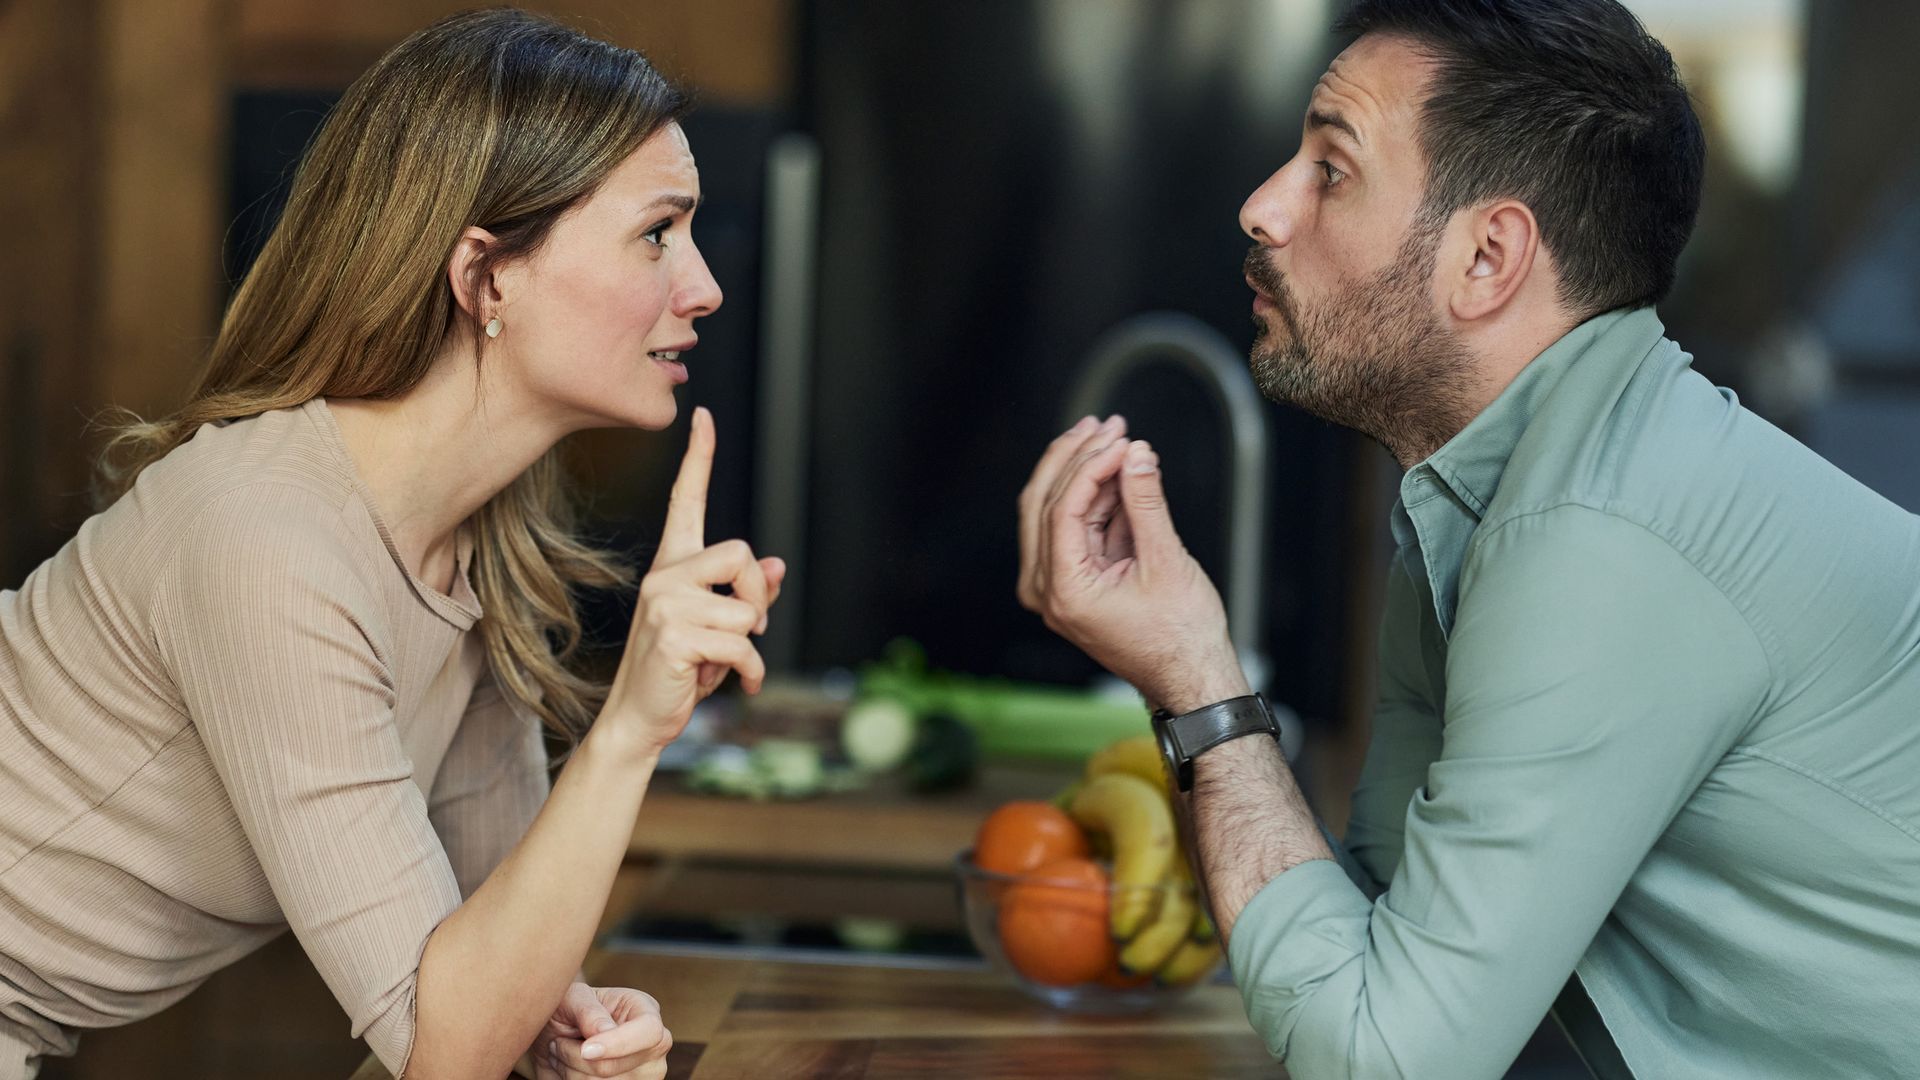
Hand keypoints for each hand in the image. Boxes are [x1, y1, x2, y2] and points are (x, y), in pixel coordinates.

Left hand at [532, 982, 671, 1079]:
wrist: (559, 1036)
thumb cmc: (570, 1010)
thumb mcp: (575, 998)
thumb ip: (590, 1011)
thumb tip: (606, 1030)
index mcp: (646, 1011)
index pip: (649, 1031)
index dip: (618, 1043)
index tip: (585, 1049)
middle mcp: (654, 1046)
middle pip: (613, 1067)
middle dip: (575, 1056)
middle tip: (559, 1042)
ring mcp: (645, 1075)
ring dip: (570, 1071)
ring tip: (563, 1053)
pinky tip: (570, 1069)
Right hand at [603, 407, 786, 752]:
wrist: (640, 718)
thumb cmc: (681, 670)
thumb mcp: (717, 627)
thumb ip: (746, 594)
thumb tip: (776, 566)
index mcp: (673, 566)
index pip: (685, 500)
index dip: (698, 458)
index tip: (702, 416)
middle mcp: (665, 575)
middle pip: (741, 553)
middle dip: (757, 597)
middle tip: (745, 632)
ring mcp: (665, 603)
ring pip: (747, 609)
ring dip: (748, 647)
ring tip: (718, 664)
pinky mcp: (674, 635)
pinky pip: (743, 644)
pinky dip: (748, 672)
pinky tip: (729, 683)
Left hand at [1017, 415, 1248, 712]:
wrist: (1190, 679)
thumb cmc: (1180, 637)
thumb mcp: (1167, 561)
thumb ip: (1147, 503)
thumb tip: (1137, 454)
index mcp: (1064, 591)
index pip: (1061, 509)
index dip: (1090, 465)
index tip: (1121, 439)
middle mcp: (1047, 591)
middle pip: (1042, 504)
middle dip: (1075, 458)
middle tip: (1107, 425)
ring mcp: (1054, 588)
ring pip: (1052, 512)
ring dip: (1083, 473)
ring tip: (1117, 439)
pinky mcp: (1071, 582)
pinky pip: (1072, 529)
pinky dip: (1092, 498)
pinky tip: (1117, 472)